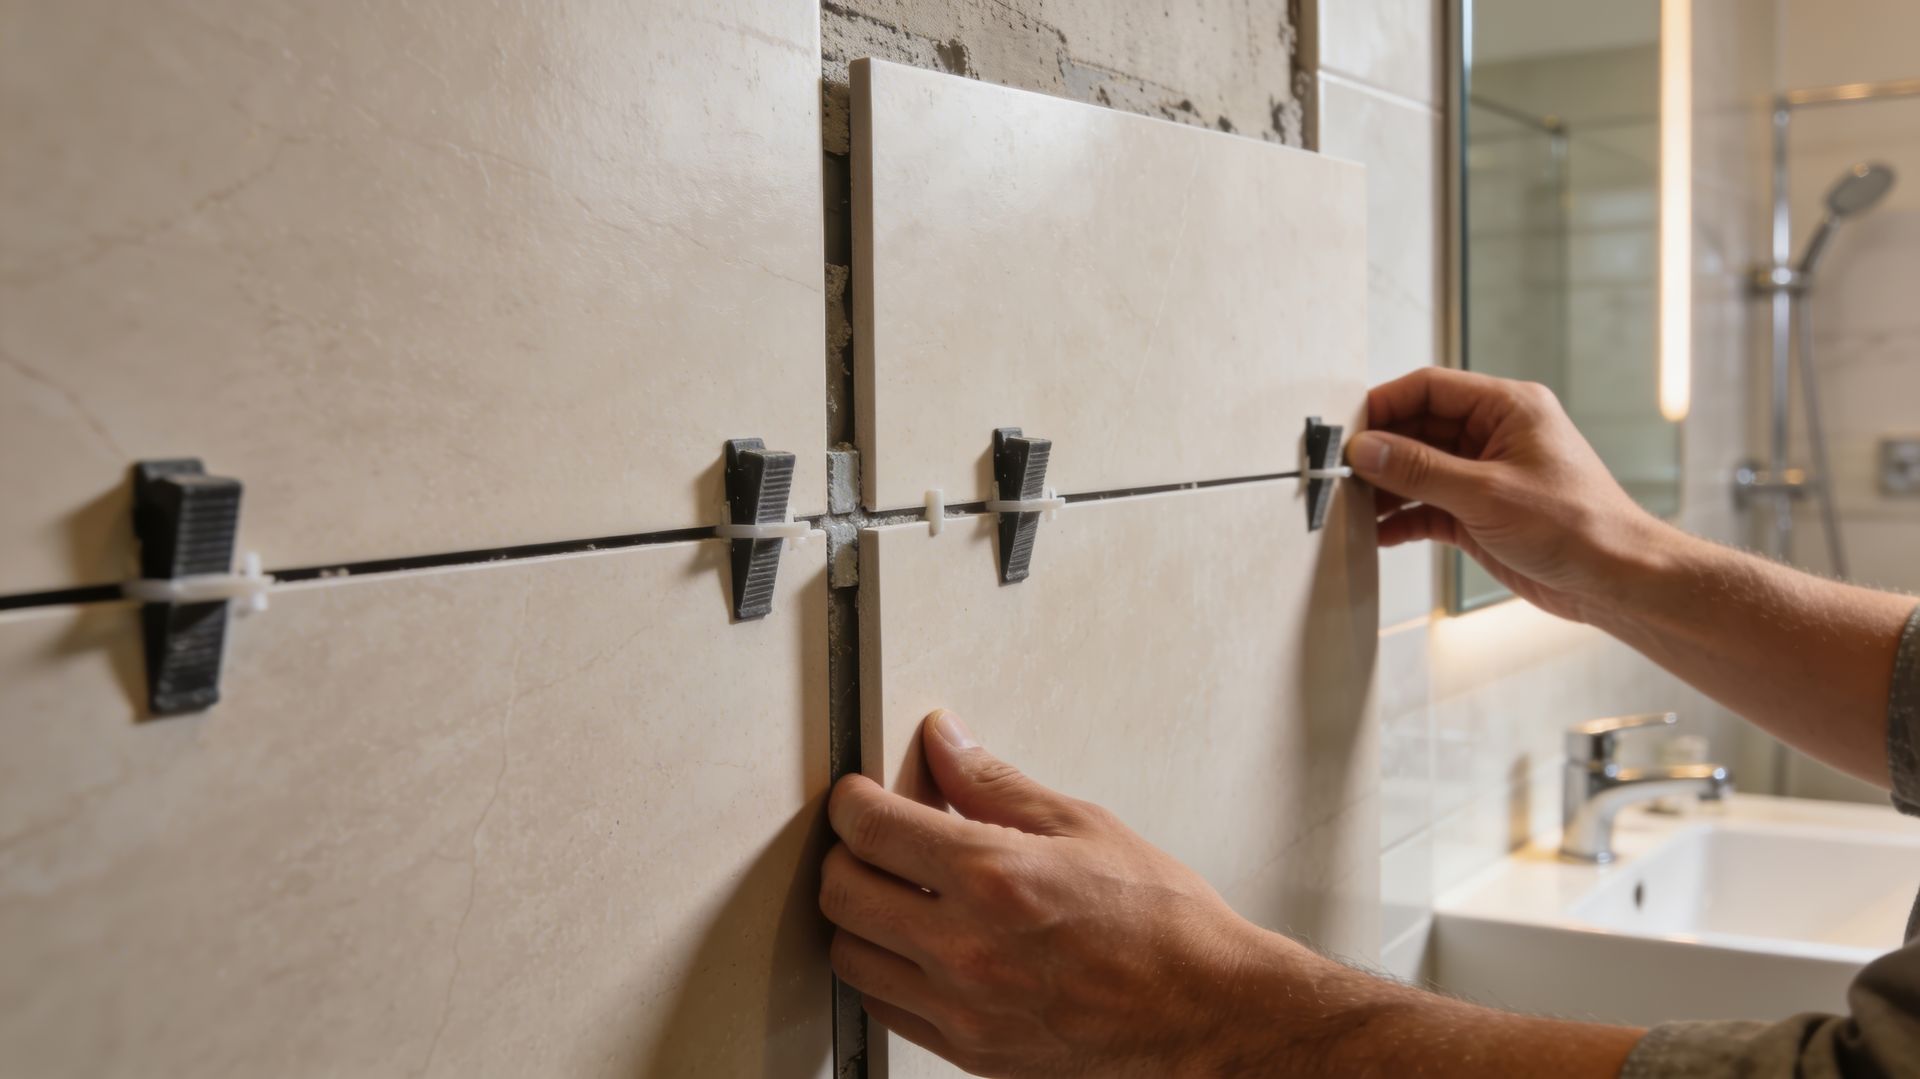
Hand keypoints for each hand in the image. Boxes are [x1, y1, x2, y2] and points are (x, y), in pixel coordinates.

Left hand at [819, 710, 1324, 1076]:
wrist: (1205, 1012)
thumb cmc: (1163, 924)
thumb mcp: (1082, 825)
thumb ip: (994, 783)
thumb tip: (946, 743)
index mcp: (995, 877)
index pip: (872, 828)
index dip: (852, 801)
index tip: (859, 794)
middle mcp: (968, 947)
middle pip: (842, 892)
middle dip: (846, 854)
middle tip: (874, 838)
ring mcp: (964, 1007)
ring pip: (851, 956)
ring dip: (859, 917)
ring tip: (894, 893)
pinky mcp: (969, 1050)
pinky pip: (885, 1008)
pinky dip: (886, 972)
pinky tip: (917, 947)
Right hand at [1347, 368, 1663, 623]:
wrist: (1617, 580)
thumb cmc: (1577, 526)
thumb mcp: (1487, 493)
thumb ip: (1420, 469)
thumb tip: (1365, 449)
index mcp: (1507, 408)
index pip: (1429, 388)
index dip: (1383, 406)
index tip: (1346, 432)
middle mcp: (1494, 434)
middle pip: (1418, 429)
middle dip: (1379, 452)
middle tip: (1340, 474)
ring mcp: (1486, 475)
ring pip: (1419, 470)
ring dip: (1386, 489)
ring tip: (1351, 508)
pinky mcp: (1480, 513)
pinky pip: (1428, 506)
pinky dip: (1402, 519)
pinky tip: (1377, 535)